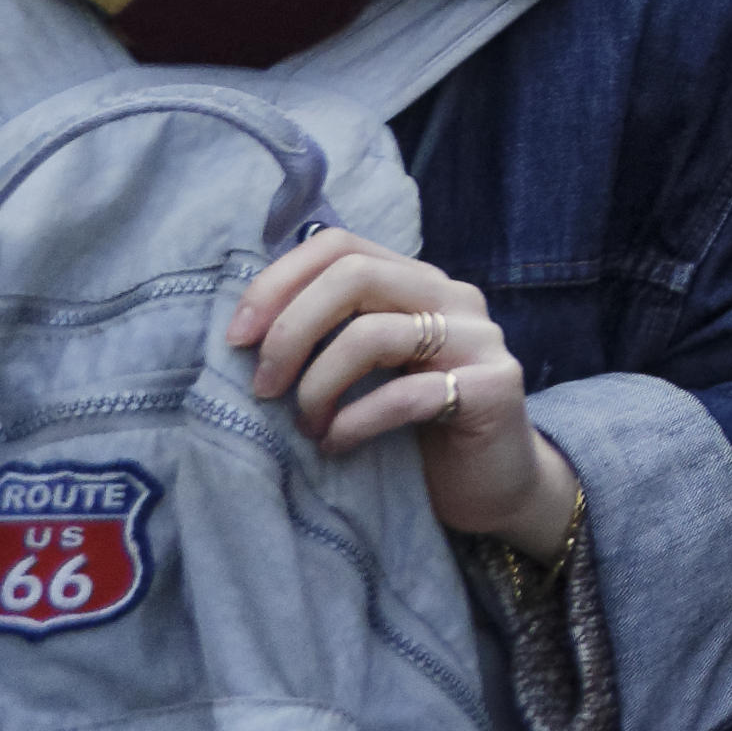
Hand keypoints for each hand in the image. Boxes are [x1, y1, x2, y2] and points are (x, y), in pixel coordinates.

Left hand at [231, 232, 578, 552]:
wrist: (491, 485)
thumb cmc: (413, 429)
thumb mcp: (366, 372)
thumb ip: (331, 335)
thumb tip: (246, 330)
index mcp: (417, 283)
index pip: (339, 245)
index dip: (277, 282)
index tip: (237, 337)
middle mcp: (453, 297)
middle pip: (355, 275)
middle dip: (290, 331)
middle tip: (263, 388)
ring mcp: (479, 338)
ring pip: (373, 333)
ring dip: (318, 385)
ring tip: (306, 427)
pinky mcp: (494, 388)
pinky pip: (406, 396)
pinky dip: (354, 423)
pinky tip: (337, 446)